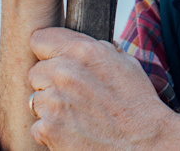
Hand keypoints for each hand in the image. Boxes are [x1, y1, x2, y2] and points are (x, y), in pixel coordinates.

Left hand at [28, 27, 171, 149]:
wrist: (144, 143)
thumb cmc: (137, 104)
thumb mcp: (124, 63)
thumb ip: (96, 49)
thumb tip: (78, 45)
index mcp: (84, 52)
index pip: (40, 39)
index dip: (47, 51)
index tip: (53, 59)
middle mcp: (65, 73)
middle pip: (36, 71)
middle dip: (50, 82)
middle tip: (73, 94)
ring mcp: (54, 102)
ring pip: (36, 99)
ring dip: (50, 106)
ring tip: (77, 114)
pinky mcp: (48, 129)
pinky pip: (37, 125)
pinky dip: (51, 130)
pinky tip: (73, 130)